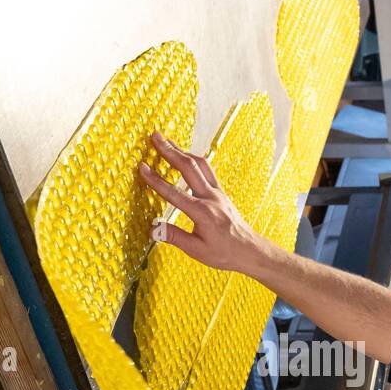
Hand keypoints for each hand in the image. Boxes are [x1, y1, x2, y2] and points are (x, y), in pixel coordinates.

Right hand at [136, 131, 271, 273]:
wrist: (249, 250)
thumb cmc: (225, 253)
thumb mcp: (197, 250)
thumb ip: (174, 237)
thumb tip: (153, 229)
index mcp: (202, 213)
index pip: (173, 193)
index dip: (155, 180)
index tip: (141, 167)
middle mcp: (211, 197)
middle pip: (188, 167)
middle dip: (170, 151)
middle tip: (155, 136)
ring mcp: (218, 192)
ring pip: (200, 164)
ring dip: (182, 150)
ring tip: (167, 141)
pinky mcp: (221, 192)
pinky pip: (207, 169)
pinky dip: (193, 159)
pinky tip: (185, 155)